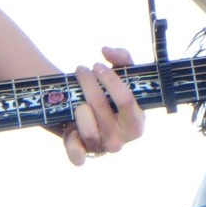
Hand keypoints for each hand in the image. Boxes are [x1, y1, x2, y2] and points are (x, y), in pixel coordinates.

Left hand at [62, 46, 144, 165]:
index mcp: (136, 122)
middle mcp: (121, 138)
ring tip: (76, 95)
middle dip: (88, 84)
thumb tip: (106, 51)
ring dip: (78, 106)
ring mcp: (102, 147)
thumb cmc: (112, 94)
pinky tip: (69, 129)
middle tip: (81, 70)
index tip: (97, 65)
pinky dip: (72, 145)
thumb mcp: (122, 76)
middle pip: (101, 107)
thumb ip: (122, 58)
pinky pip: (77, 155)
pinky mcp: (84, 153)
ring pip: (88, 129)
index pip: (126, 101)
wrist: (93, 114)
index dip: (110, 79)